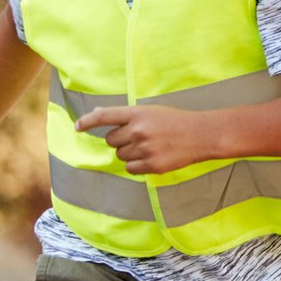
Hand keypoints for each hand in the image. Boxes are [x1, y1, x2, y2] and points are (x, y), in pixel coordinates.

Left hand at [73, 104, 220, 175]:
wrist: (203, 135)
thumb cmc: (176, 121)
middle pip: (111, 141)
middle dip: (121, 140)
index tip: (78, 127)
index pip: (104, 116)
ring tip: (150, 147)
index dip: (88, 121)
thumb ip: (126, 116)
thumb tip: (98, 115)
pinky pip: (130, 168)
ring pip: (121, 155)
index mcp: (137, 114)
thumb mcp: (152, 111)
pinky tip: (153, 157)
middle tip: (140, 137)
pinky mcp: (151, 165)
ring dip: (130, 153)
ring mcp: (144, 148)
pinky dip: (138, 165)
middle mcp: (138, 130)